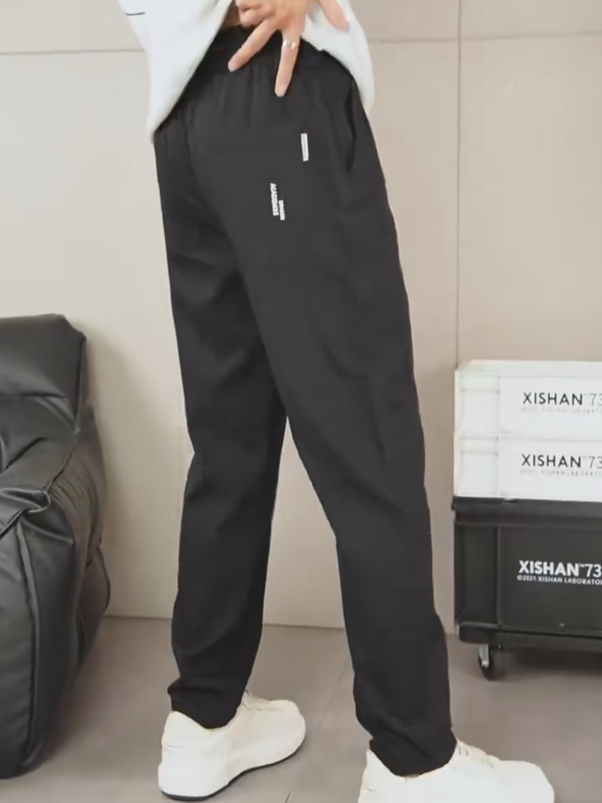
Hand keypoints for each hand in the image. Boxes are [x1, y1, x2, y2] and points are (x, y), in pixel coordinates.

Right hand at [229, 0, 348, 97]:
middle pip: (256, 43)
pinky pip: (242, 3)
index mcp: (293, 22)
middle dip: (243, 55)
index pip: (289, 54)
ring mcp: (263, 7)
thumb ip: (332, 10)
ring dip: (246, 13)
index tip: (278, 92)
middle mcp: (276, 19)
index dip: (284, 74)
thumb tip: (345, 28)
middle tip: (232, 67)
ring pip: (246, 20)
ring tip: (252, 4)